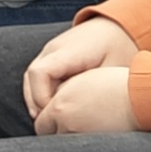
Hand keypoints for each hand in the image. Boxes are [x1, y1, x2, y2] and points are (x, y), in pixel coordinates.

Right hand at [21, 19, 137, 128]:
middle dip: (38, 103)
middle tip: (51, 125)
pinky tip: (51, 109)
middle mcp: (52, 49)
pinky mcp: (52, 57)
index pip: (39, 73)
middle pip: (30, 77)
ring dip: (37, 99)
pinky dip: (41, 93)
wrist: (119, 25)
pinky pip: (38, 76)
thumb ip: (95, 91)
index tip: (56, 116)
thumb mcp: (114, 70)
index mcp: (68, 51)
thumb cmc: (120, 48)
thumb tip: (83, 117)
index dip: (42, 97)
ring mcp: (49, 52)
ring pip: (30, 77)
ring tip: (48, 121)